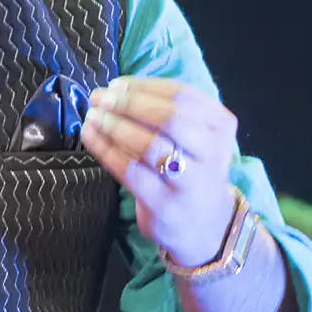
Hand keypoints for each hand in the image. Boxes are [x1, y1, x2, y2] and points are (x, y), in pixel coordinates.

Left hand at [81, 77, 239, 267]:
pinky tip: (91, 138)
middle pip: (169, 118)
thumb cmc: (191, 170)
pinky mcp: (165, 206)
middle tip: (100, 100)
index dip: (143, 87)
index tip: (115, 86)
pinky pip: (130, 171)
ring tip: (92, 117)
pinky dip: (106, 150)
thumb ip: (166, 111)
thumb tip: (114, 90)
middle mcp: (212, 153)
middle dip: (129, 104)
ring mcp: (191, 183)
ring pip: (149, 145)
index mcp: (220, 126)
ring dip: (114, 126)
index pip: (182, 95)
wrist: (206, 226)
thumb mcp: (196, 137)